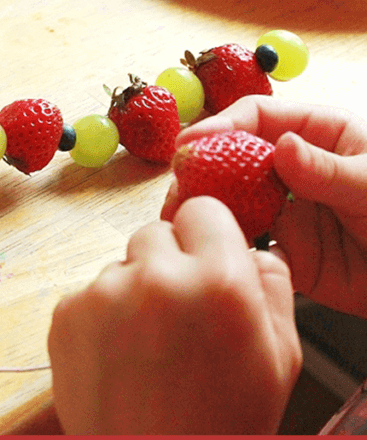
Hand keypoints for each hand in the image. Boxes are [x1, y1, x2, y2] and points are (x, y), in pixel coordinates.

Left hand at [48, 197, 301, 433]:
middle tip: (176, 315)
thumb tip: (252, 248)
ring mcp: (103, 294)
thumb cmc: (217, 423)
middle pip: (154, 233)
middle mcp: (155, 277)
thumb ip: (270, 287)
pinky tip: (118, 358)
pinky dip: (99, 317)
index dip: (205, 236)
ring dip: (131, 293)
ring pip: (119, 267)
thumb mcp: (277, 356)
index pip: (201, 209)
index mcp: (218, 280)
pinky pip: (87, 295)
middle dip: (167, 263)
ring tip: (146, 349)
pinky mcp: (65, 315)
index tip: (203, 258)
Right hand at [162, 96, 366, 317]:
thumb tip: (283, 146)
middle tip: (179, 188)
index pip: (261, 118)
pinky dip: (225, 249)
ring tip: (183, 222)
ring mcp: (288, 213)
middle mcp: (297, 172)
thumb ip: (327, 170)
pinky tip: (211, 251)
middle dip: (203, 171)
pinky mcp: (286, 253)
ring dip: (206, 211)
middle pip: (235, 160)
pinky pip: (245, 248)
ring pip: (233, 204)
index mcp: (321, 136)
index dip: (222, 126)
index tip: (193, 144)